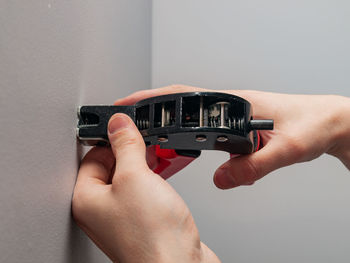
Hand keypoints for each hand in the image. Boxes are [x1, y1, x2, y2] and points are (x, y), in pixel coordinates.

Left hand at [72, 113, 219, 261]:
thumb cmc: (152, 238)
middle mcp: (102, 209)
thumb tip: (118, 123)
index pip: (92, 156)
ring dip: (144, 163)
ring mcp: (123, 215)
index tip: (127, 127)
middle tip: (146, 140)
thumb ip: (125, 145)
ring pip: (131, 177)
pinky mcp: (144, 219)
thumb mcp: (135, 176)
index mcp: (86, 199)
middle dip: (130, 150)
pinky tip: (165, 171)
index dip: (110, 138)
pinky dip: (154, 177)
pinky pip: (144, 189)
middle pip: (112, 166)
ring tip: (159, 154)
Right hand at [115, 85, 349, 188]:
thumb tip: (221, 179)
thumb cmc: (311, 123)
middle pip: (180, 105)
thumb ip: (252, 167)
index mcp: (235, 101)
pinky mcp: (235, 125)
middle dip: (152, 114)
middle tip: (131, 129)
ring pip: (191, 118)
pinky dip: (189, 138)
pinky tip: (186, 148)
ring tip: (154, 142)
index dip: (153, 98)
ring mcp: (231, 114)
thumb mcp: (285, 150)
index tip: (130, 105)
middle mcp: (230, 105)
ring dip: (170, 127)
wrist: (327, 122)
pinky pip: (204, 130)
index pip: (184, 95)